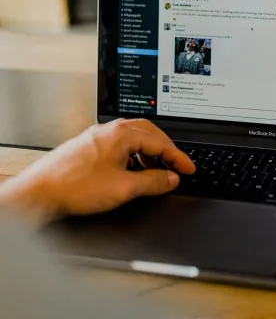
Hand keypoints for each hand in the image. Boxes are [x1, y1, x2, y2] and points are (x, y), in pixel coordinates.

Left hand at [0, 119, 195, 226]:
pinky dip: (134, 154)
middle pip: (150, 134)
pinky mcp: (90, 145)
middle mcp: (111, 129)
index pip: (160, 142)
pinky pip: (121, 143)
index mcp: (123, 133)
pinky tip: (133, 170)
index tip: (188, 169)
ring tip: (157, 171)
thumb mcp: (124, 188)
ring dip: (150, 153)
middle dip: (166, 150)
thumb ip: (153, 182)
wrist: (40, 192)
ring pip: (135, 138)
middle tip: (177, 166)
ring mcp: (99, 136)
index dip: (178, 158)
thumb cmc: (75, 187)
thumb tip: (171, 178)